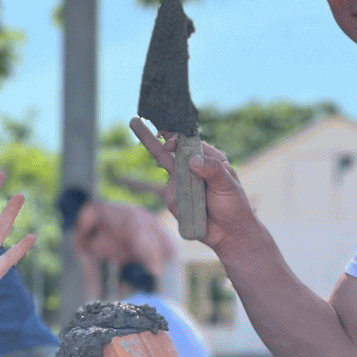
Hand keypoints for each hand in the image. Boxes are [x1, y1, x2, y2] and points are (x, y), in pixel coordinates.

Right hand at [128, 118, 254, 249]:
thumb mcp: (228, 185)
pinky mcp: (172, 199)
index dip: (177, 137)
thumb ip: (212, 170)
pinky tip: (122, 177)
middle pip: (170, 148)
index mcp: (208, 158)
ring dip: (153, 151)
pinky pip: (155, 190)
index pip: (189, 141)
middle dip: (152, 135)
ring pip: (163, 165)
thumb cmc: (234, 207)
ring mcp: (180, 183)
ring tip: (165, 163)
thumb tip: (192, 160)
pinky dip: (137, 184)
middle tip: (135, 121)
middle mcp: (191, 167)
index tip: (169, 142)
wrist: (229, 235)